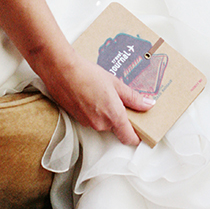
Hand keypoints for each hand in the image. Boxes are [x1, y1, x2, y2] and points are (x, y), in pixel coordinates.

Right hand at [37, 50, 154, 146]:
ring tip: (102, 93)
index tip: (141, 130)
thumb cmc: (87, 75)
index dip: (137, 136)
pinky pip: (91, 118)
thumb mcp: (116, 84)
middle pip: (116, 128)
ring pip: (103, 122)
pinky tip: (91, 94)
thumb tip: (148, 104)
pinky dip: (94, 110)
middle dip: (119, 116)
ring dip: (105, 112)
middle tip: (119, 98)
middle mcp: (100, 124)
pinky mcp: (77, 119)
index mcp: (113, 116)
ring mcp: (87, 123)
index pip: (129, 138)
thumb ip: (133, 97)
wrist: (61, 70)